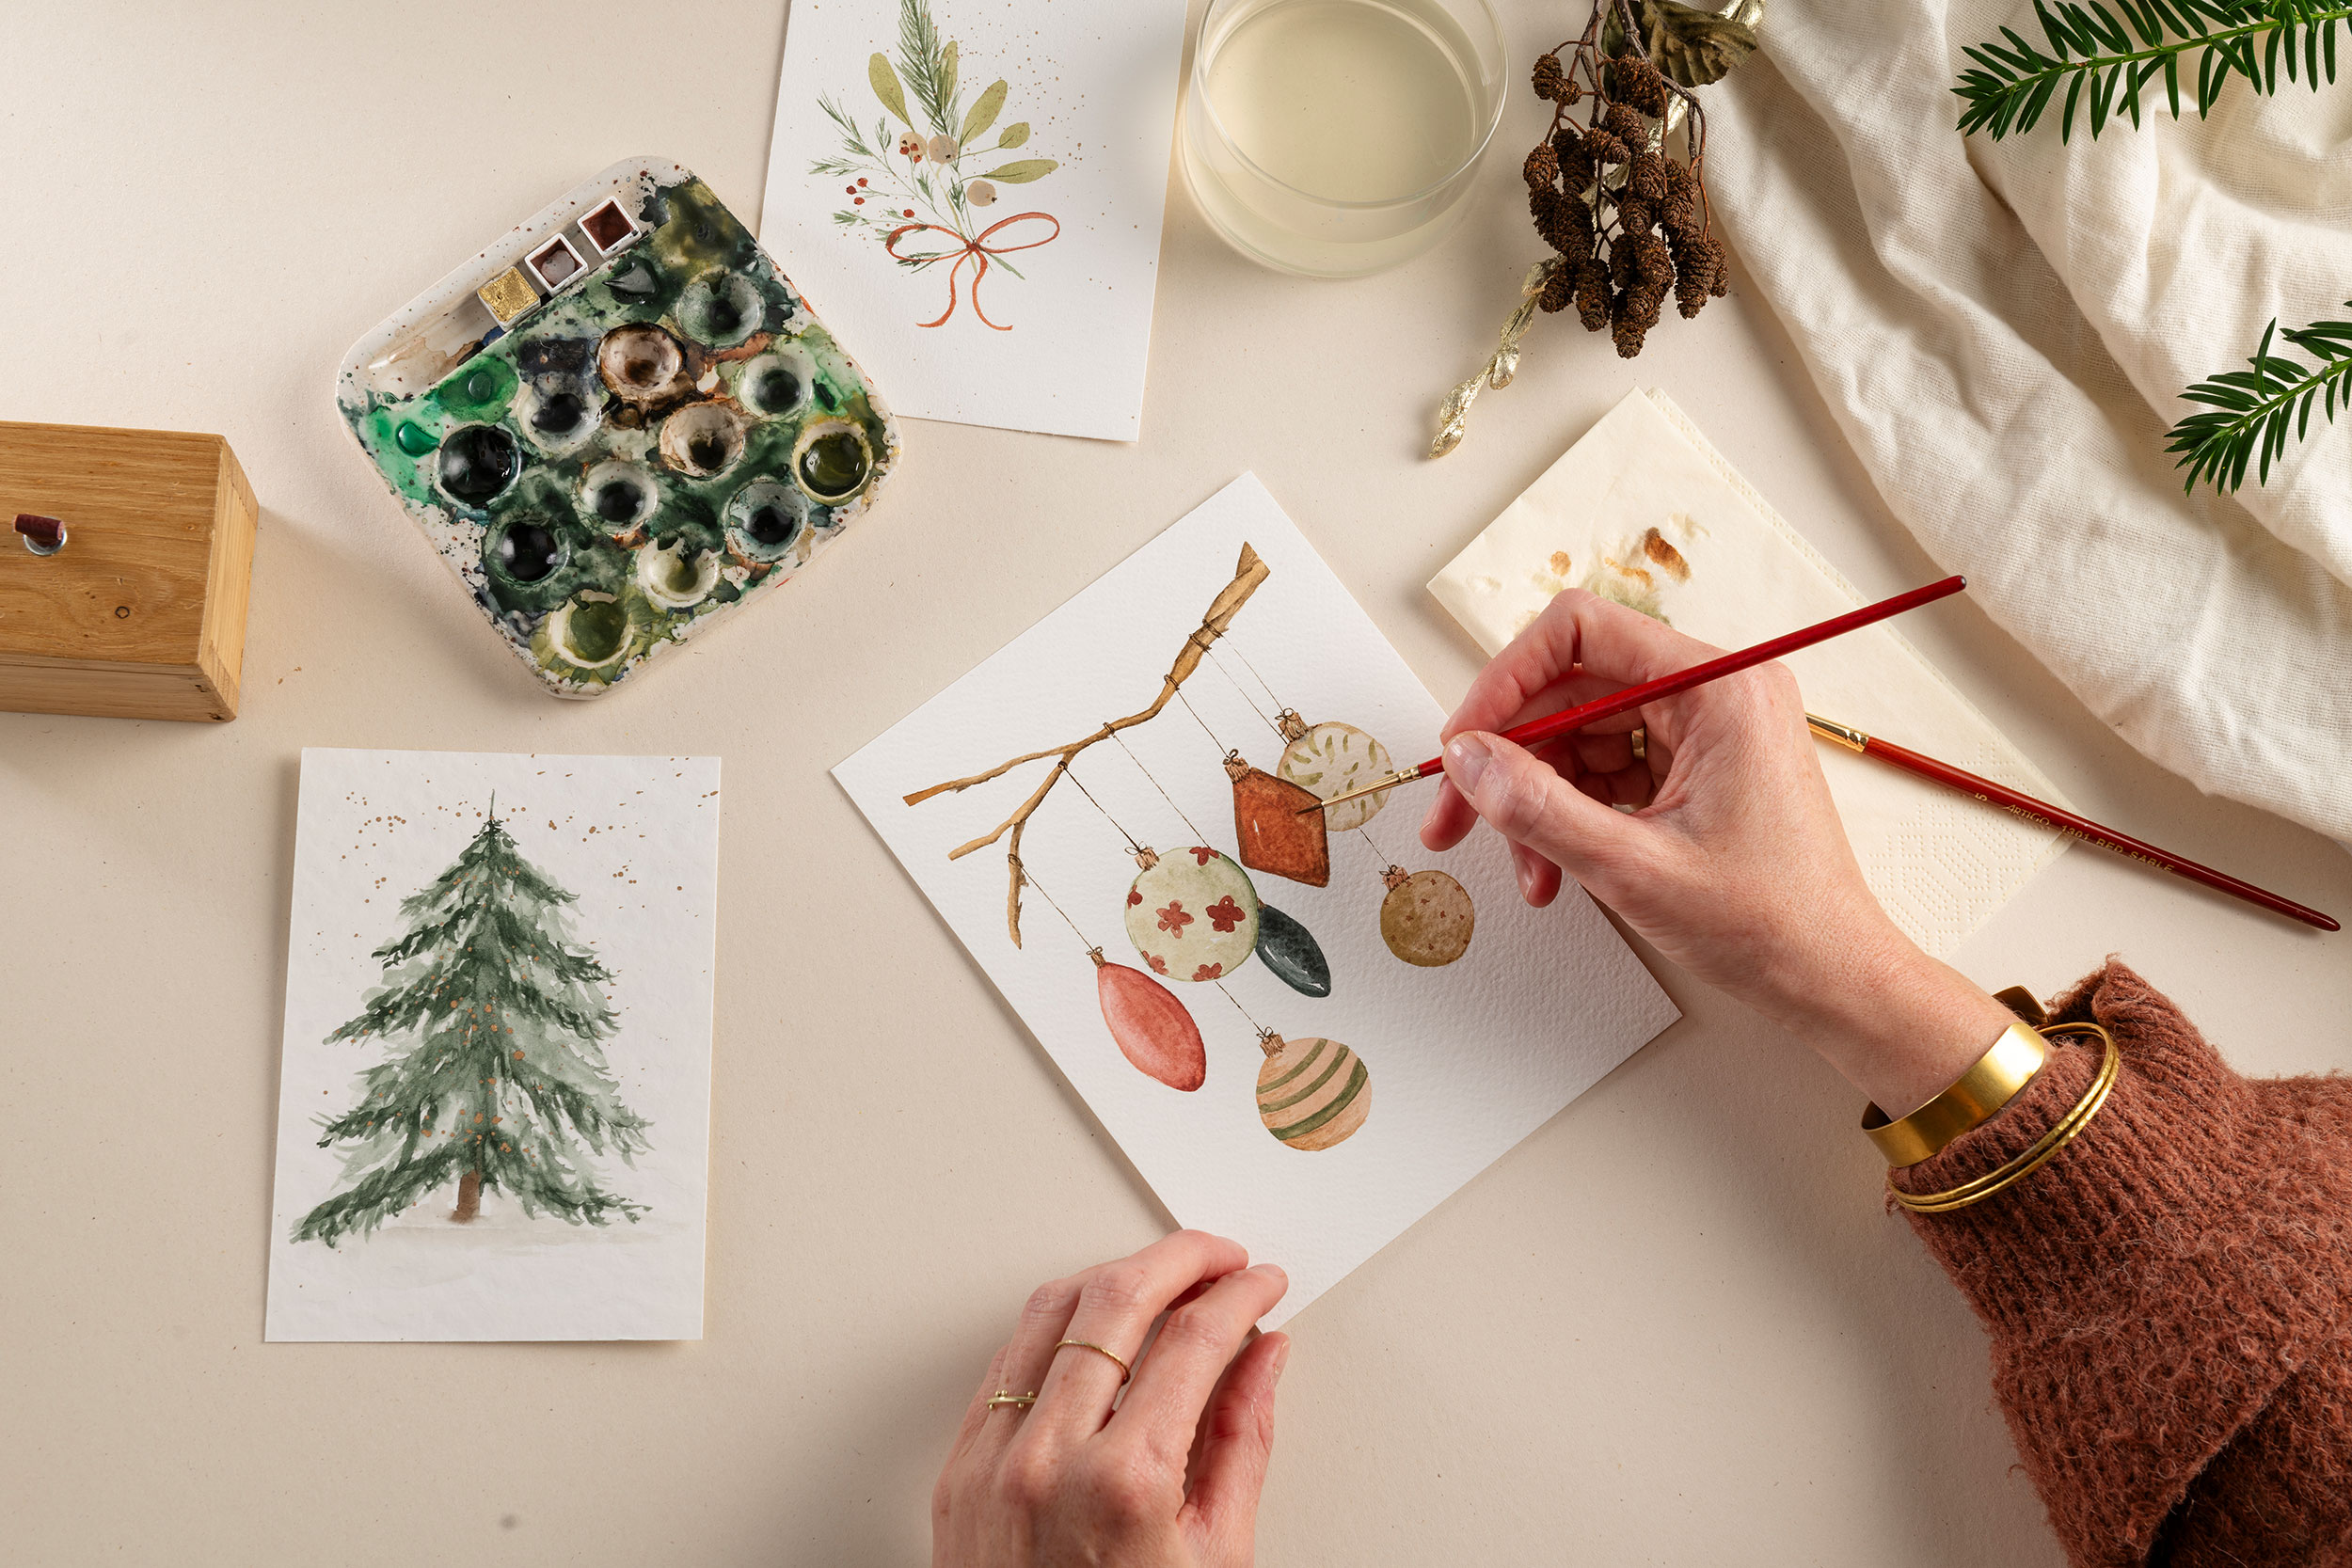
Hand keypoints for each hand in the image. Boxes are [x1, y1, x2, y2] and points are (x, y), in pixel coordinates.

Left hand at [933, 1231, 1289, 1567]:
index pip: (1192, 1339)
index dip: (1238, 1295)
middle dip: (1181, 1258)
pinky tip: (1095, 1324)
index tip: (1261, 1285)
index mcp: (1124, 1483)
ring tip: (1163, 1278)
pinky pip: (1006, 1359)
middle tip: (1221, 1258)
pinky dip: (1057, 1323)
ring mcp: (992, 1459)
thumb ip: (1243, 1440)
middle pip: (1117, 1298)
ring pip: (1051, 1310)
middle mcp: (1048, 1459)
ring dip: (1115, 1275)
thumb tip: (1265, 1356)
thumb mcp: (1217, 1557)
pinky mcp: (957, 1468)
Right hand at [1419, 589, 2014, 1114]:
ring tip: (1529, 871)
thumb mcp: (1634, 867)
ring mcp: (1706, 729)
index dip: (1505, 682)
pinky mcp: (1698, 767)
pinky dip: (1571, 815)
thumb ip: (1538, 806)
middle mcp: (1714, 691)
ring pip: (1580, 736)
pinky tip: (1557, 869)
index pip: (1581, 632)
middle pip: (1571, 689)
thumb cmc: (1769, 923)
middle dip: (1508, 758)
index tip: (1464, 742)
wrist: (1832, 978)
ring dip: (1536, 800)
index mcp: (1719, 686)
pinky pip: (1608, 769)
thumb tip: (1467, 758)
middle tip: (1455, 817)